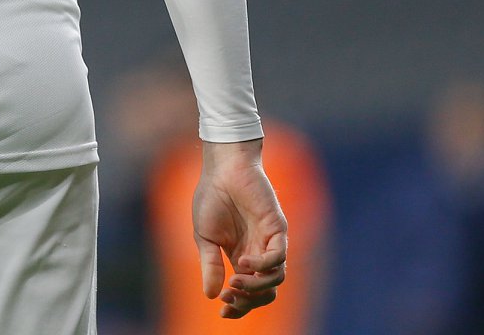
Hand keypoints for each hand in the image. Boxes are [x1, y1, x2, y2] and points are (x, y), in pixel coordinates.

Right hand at [193, 139, 288, 318]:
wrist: (222, 169)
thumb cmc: (212, 198)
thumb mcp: (204, 237)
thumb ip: (210, 265)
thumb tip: (211, 296)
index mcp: (241, 258)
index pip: (248, 293)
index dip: (239, 308)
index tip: (223, 314)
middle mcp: (259, 254)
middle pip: (265, 292)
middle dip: (248, 302)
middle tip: (229, 298)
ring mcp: (270, 242)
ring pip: (276, 279)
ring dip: (255, 286)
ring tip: (235, 280)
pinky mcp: (277, 228)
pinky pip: (278, 257)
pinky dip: (262, 266)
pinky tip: (243, 262)